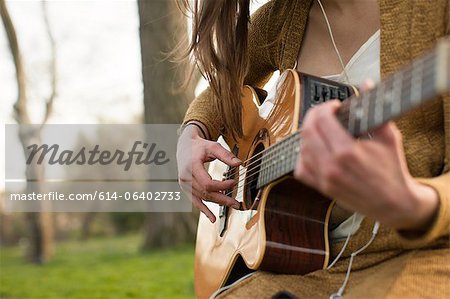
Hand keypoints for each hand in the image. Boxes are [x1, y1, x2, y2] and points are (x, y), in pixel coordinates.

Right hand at [177, 122, 240, 222]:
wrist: (184, 146)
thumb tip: (239, 164)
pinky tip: (213, 218)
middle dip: (223, 199)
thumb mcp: (213, 146)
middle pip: (206, 193)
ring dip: (217, 203)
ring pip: (202, 198)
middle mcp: (186, 177)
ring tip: (231, 205)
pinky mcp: (186, 188)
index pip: (208, 183)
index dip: (222, 186)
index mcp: (192, 166)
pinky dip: (204, 210)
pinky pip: (195, 201)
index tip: (233, 182)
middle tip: (237, 203)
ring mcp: (184, 184)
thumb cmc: (200, 146)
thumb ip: (226, 155)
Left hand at [293, 86, 438, 230]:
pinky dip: (303, 155)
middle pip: (307, 131)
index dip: (325, 107)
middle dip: (314, 116)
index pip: (321, 120)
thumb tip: (366, 84)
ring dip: (308, 134)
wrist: (393, 203)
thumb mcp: (389, 138)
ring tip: (322, 129)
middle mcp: (331, 166)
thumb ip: (373, 111)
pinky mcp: (321, 188)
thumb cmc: (392, 170)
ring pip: (301, 148)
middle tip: (325, 113)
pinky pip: (300, 168)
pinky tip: (314, 149)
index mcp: (347, 152)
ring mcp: (324, 179)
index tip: (334, 106)